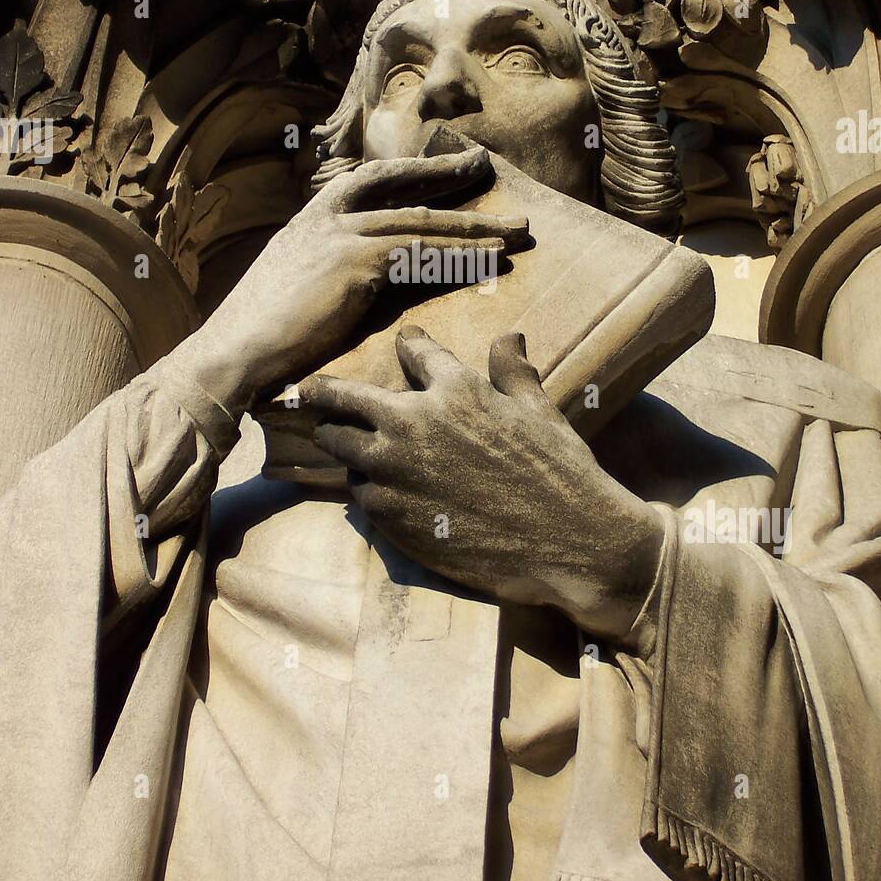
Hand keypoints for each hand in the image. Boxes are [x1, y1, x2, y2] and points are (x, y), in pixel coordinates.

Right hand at [178, 150, 527, 416]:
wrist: (234, 351)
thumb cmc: (258, 335)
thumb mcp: (290, 285)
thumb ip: (322, 270)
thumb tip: (351, 278)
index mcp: (310, 220)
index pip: (369, 180)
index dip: (411, 172)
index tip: (442, 167)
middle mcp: (326, 218)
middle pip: (402, 190)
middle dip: (448, 178)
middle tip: (486, 167)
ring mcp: (342, 236)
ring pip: (421, 222)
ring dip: (473, 225)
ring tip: (514, 229)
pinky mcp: (356, 263)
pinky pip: (422, 253)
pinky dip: (461, 254)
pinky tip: (491, 258)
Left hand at [301, 327, 664, 639]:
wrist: (569, 543)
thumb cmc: (561, 473)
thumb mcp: (541, 413)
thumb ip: (514, 374)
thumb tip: (508, 337)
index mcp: (455, 391)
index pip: (416, 352)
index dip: (409, 343)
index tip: (404, 341)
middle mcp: (413, 423)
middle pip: (345, 398)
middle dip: (326, 392)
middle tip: (311, 392)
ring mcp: (394, 471)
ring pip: (340, 445)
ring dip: (339, 441)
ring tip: (334, 439)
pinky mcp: (388, 515)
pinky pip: (358, 492)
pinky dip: (364, 485)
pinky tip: (373, 488)